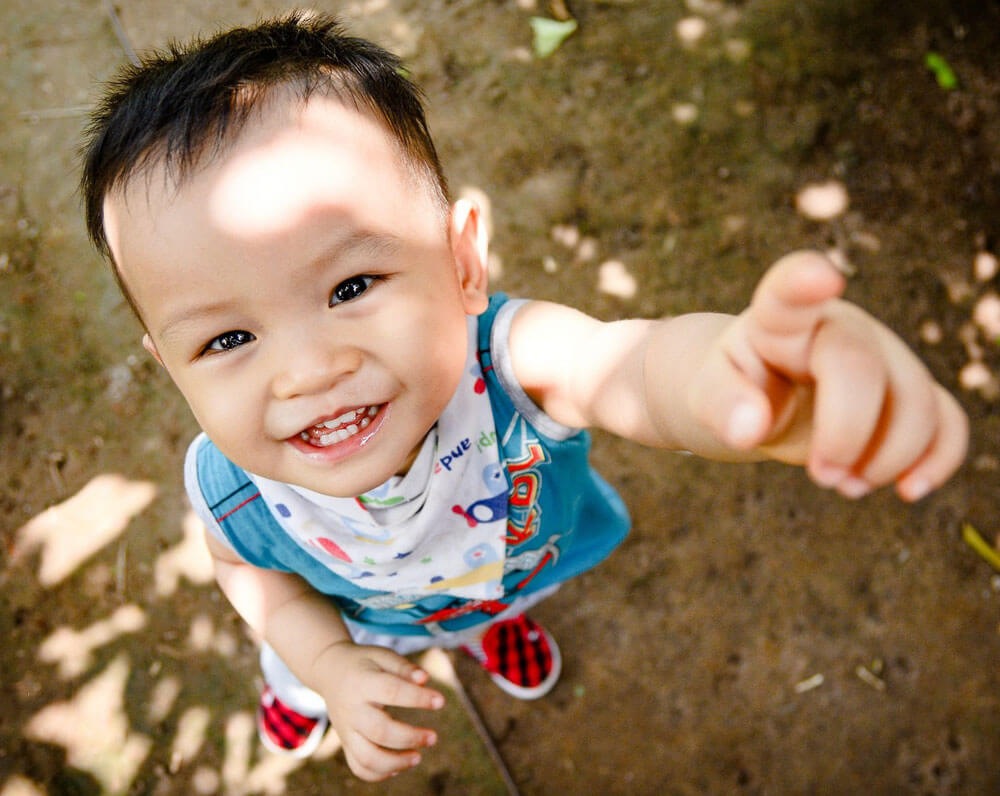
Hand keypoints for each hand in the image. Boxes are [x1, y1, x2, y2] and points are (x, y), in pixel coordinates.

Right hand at [315, 640, 443, 780]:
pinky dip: (378, 774)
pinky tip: (398, 767)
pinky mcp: (346, 742)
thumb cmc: (364, 662)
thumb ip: (403, 667)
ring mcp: (346, 730)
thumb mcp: (382, 655)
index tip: (440, 701)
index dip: (418, 698)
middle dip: (410, 737)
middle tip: (433, 738)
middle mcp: (352, 709)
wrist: (329, 671)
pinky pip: (358, 767)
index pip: (392, 692)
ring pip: (366, 757)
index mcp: (362, 683)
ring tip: (418, 758)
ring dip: (395, 763)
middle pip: (379, 731)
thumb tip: (425, 679)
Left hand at [688, 250, 967, 500]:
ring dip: (888, 458)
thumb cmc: (732, 387)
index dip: (804, 281)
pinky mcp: (908, 392)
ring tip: (845, 485)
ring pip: (916, 400)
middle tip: (820, 477)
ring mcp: (881, 356)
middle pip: (862, 369)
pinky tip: (908, 490)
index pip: (789, 292)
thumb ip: (720, 406)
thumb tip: (749, 429)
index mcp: (780, 320)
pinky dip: (937, 459)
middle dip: (846, 435)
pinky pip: (946, 419)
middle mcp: (839, 328)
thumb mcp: (706, 394)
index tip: (820, 279)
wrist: (757, 396)